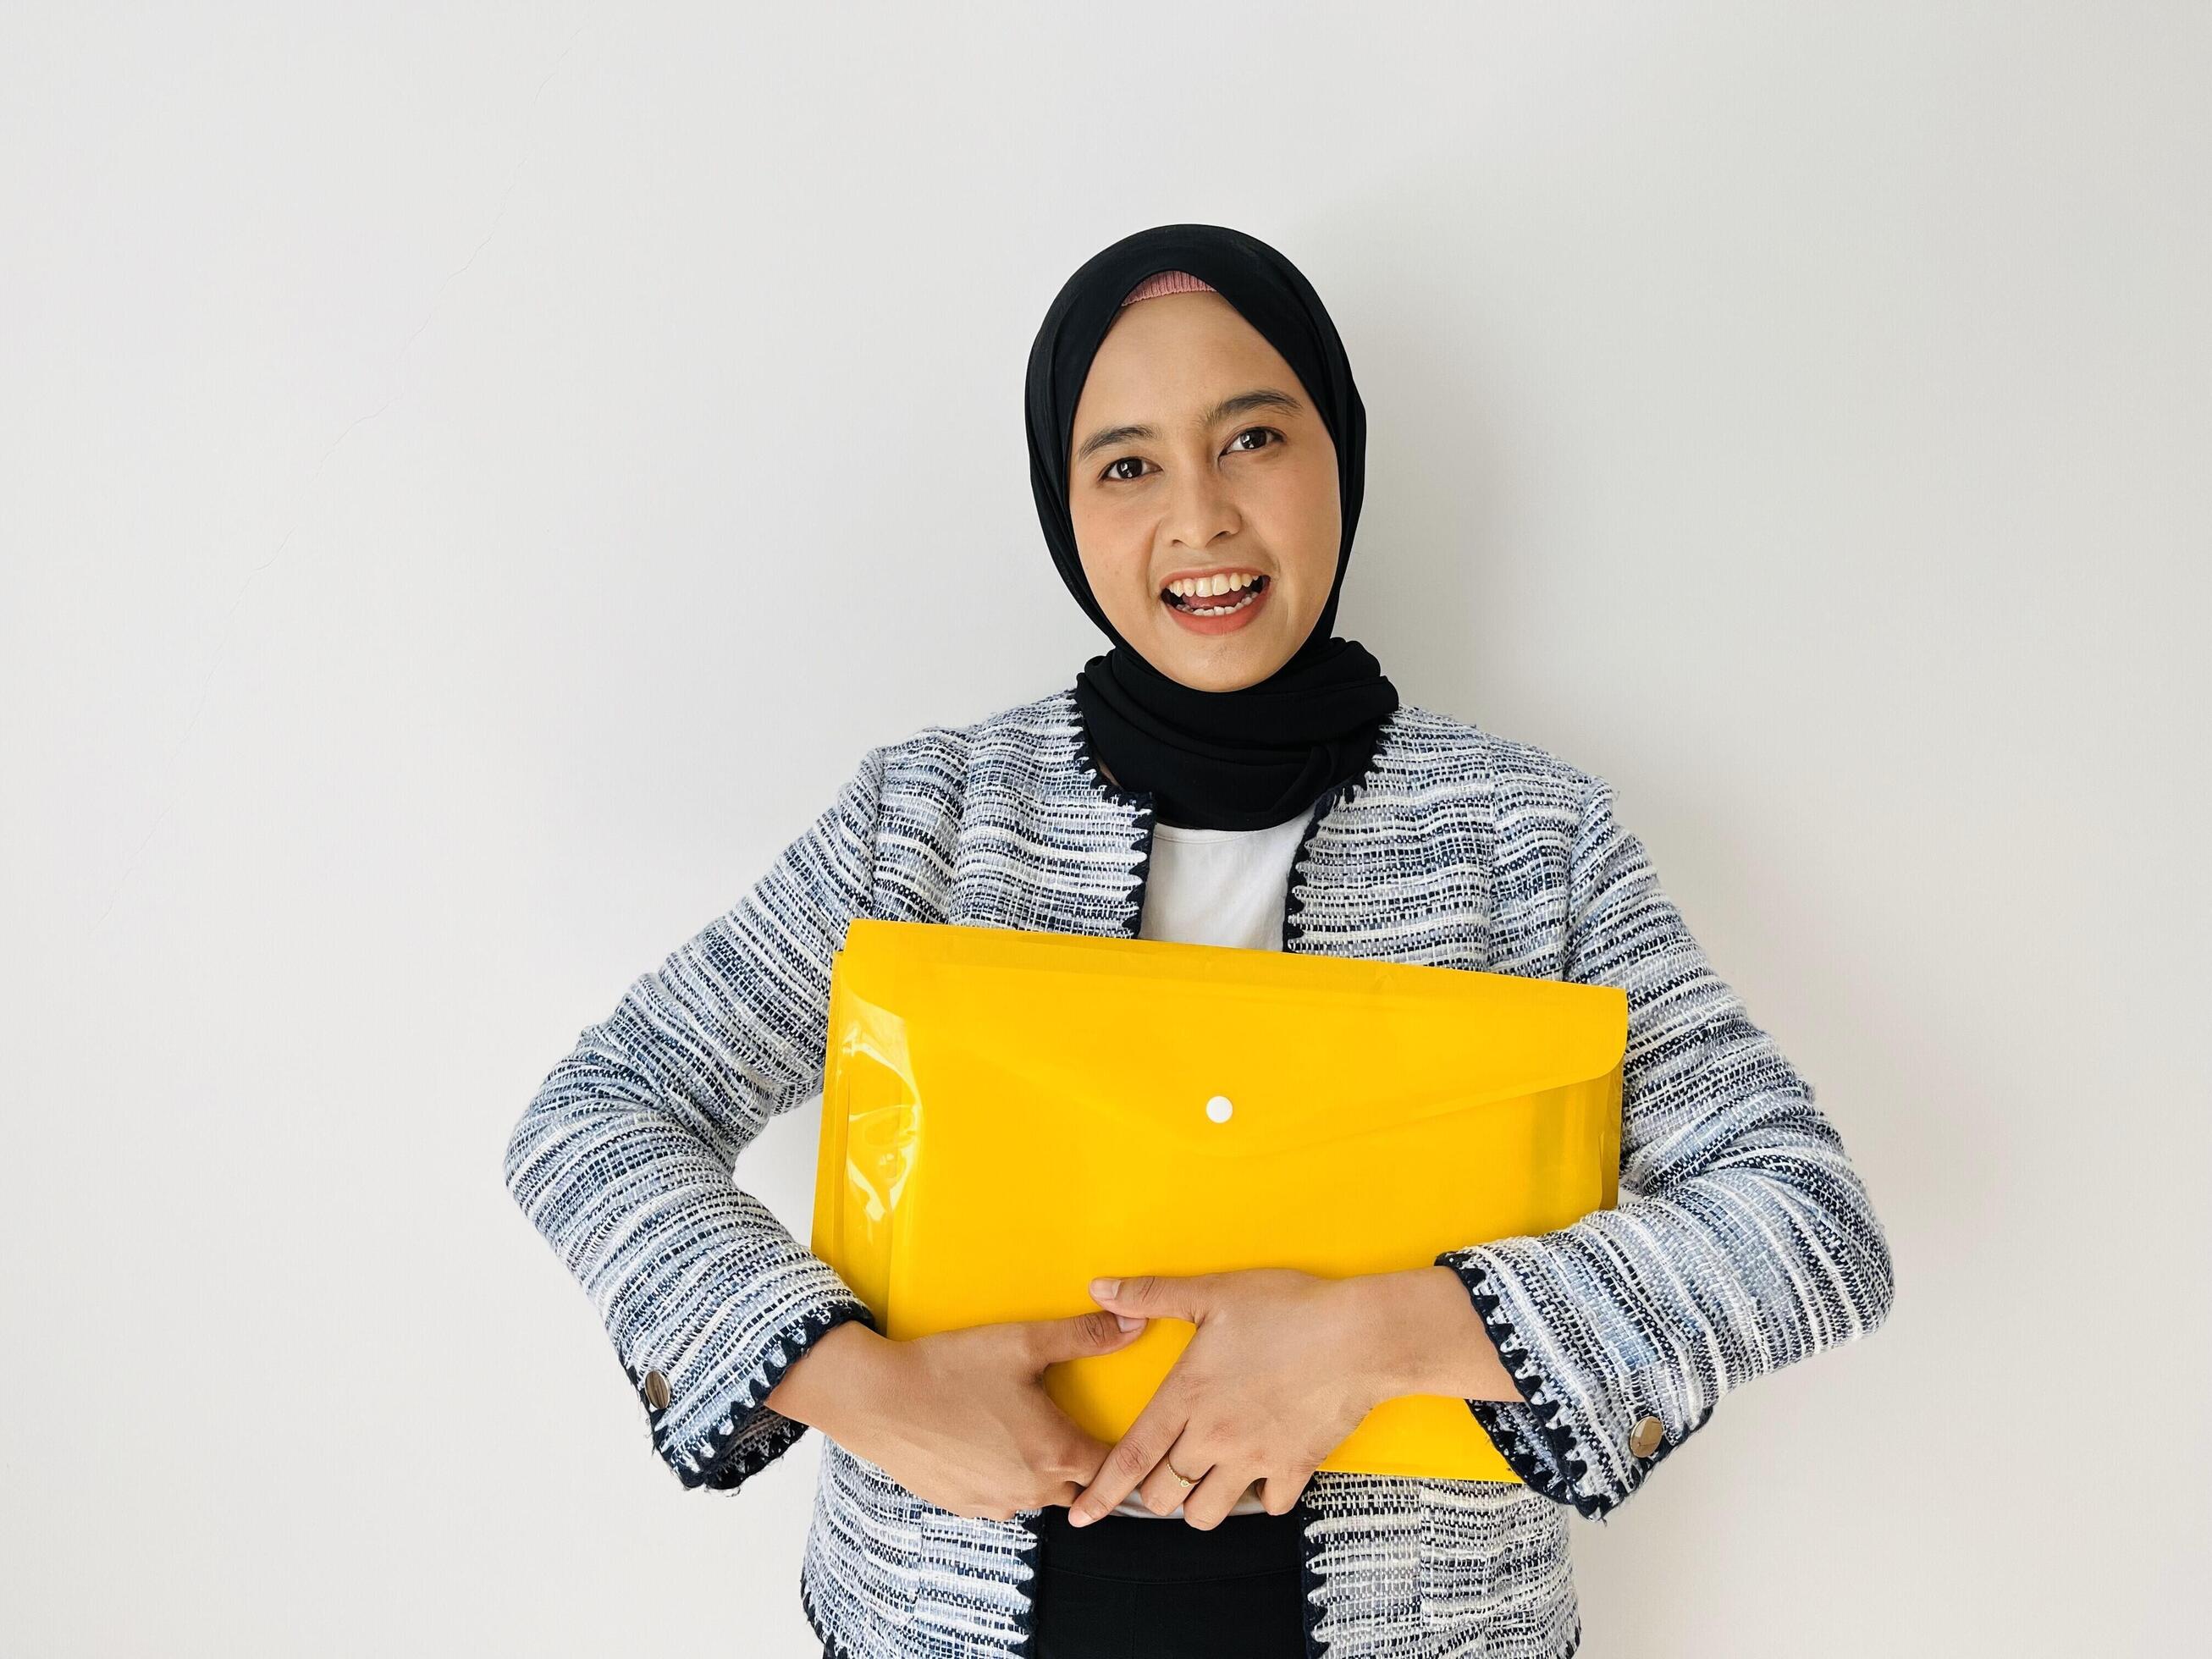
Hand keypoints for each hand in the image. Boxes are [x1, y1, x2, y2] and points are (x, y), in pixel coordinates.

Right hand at [793, 1308, 1149, 1521]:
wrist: (877, 1401)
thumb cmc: (951, 1369)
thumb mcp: (1022, 1343)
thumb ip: (1083, 1335)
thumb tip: (1135, 1323)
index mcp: (1056, 1452)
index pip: (1114, 1467)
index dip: (1123, 1448)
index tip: (1118, 1428)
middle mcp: (1033, 1490)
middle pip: (1080, 1486)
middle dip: (1082, 1460)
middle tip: (1071, 1422)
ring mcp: (997, 1505)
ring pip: (1041, 1496)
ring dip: (1044, 1470)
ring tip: (1025, 1428)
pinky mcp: (965, 1508)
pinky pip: (1005, 1500)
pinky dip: (1008, 1478)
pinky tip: (989, 1443)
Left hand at [1067, 1269, 1397, 1529]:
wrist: (1360, 1336)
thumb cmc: (1288, 1309)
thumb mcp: (1213, 1292)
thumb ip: (1151, 1294)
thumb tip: (1098, 1287)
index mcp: (1187, 1396)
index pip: (1129, 1456)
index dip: (1101, 1491)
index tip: (1079, 1515)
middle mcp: (1214, 1436)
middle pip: (1162, 1495)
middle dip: (1153, 1493)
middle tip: (1161, 1475)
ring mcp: (1255, 1457)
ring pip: (1208, 1512)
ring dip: (1200, 1502)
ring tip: (1205, 1477)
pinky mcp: (1295, 1468)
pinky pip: (1267, 1505)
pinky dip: (1260, 1496)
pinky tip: (1261, 1472)